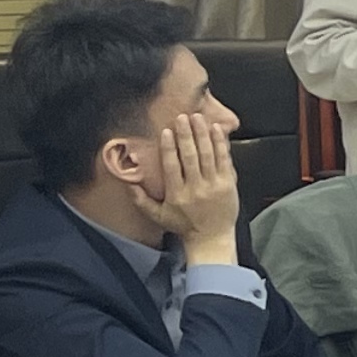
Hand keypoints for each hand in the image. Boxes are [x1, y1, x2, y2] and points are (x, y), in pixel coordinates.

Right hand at [145, 119, 243, 261]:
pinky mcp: (228, 184)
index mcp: (177, 194)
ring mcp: (213, 185)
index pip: (172, 166)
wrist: (211, 238)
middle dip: (186, 135)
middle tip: (182, 118)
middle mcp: (195, 188)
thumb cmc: (184, 226)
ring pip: (208, 155)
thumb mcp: (158, 216)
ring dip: (202, 134)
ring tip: (197, 118)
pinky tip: (216, 129)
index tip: (166, 132)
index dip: (169, 147)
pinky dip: (220, 143)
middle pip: (190, 156)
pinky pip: (224, 159)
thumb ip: (141, 200)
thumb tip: (128, 183)